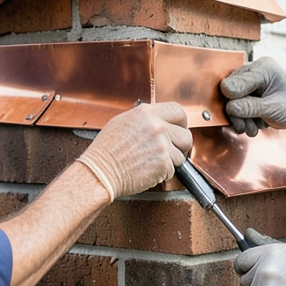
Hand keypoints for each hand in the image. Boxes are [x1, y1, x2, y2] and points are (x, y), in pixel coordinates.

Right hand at [77, 103, 191, 200]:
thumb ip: (146, 119)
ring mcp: (162, 146)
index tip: (179, 129)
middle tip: (170, 151)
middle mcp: (157, 127)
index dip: (181, 123)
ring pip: (181, 155)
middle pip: (185, 135)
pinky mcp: (163, 164)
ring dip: (170, 161)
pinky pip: (173, 170)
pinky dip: (163, 173)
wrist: (100, 172)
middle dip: (180, 145)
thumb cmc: (106, 151)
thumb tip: (160, 121)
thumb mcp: (122, 122)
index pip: (178, 111)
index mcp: (147, 113)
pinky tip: (147, 170)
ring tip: (151, 162)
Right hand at [219, 57, 285, 136]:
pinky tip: (253, 122)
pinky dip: (241, 117)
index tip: (240, 114)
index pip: (234, 83)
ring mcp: (248, 80)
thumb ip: (251, 107)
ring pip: (230, 100)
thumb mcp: (274, 109)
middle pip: (229, 92)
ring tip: (253, 128)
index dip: (232, 101)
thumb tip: (229, 107)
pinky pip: (234, 104)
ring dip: (240, 119)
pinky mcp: (245, 90)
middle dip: (237, 113)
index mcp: (263, 68)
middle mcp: (253, 70)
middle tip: (249, 128)